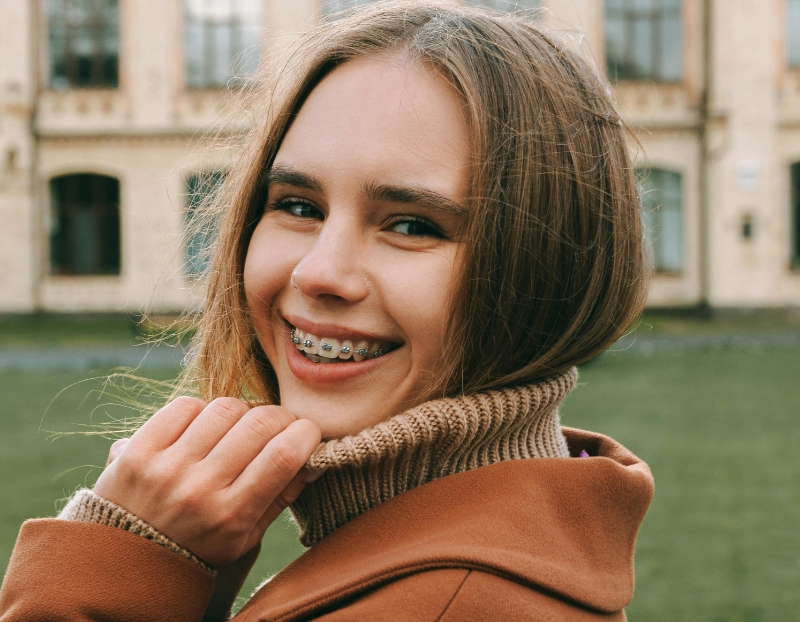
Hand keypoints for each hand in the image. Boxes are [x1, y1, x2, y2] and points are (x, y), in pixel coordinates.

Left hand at [94, 397, 320, 567]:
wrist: (123, 564)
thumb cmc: (197, 548)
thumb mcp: (245, 537)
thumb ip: (282, 496)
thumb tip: (317, 459)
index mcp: (232, 515)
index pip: (284, 455)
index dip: (306, 433)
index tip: (308, 433)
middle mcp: (200, 489)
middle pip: (259, 423)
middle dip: (280, 416)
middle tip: (279, 425)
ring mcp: (167, 466)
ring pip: (225, 407)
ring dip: (241, 411)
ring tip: (237, 427)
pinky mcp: (139, 449)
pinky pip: (185, 405)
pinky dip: (202, 410)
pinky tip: (203, 427)